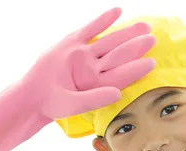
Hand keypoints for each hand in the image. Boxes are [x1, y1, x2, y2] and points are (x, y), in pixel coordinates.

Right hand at [21, 6, 156, 119]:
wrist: (32, 95)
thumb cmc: (53, 105)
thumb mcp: (74, 104)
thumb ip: (95, 99)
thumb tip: (118, 94)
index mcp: (98, 84)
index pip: (122, 75)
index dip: (137, 69)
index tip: (152, 63)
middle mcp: (94, 68)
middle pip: (119, 55)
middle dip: (136, 46)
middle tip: (152, 39)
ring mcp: (84, 55)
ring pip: (109, 42)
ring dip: (126, 33)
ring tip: (144, 26)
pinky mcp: (71, 43)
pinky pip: (90, 29)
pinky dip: (103, 20)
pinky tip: (117, 11)